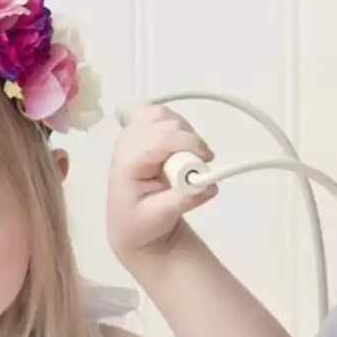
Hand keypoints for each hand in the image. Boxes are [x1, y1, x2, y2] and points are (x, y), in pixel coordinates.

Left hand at [106, 105, 218, 267]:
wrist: (129, 224)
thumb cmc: (140, 223)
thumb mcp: (162, 218)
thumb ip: (184, 200)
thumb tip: (211, 184)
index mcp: (128, 162)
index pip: (161, 137)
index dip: (189, 143)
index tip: (207, 160)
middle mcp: (126, 142)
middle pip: (163, 120)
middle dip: (188, 138)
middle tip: (197, 164)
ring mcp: (131, 135)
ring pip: (161, 112)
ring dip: (182, 130)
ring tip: (189, 155)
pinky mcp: (138, 133)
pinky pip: (158, 115)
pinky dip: (175, 125)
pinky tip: (179, 145)